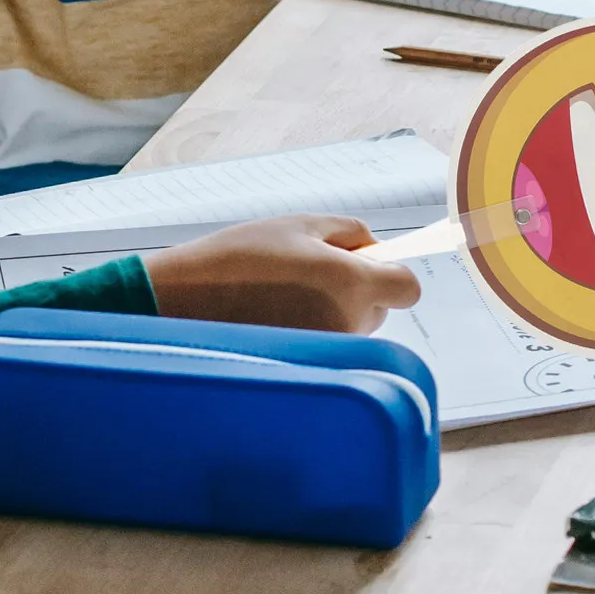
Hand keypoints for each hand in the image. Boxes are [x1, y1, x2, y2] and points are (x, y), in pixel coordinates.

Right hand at [144, 215, 423, 334]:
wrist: (187, 300)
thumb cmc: (242, 256)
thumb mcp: (300, 224)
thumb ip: (350, 231)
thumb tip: (373, 247)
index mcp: (352, 285)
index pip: (407, 288)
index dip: (391, 271)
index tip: (368, 261)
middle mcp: (347, 325)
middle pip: (379, 307)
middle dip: (357, 288)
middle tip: (310, 269)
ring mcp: (328, 353)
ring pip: (351, 326)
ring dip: (333, 309)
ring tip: (285, 290)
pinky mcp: (306, 369)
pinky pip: (326, 345)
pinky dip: (311, 330)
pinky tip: (275, 314)